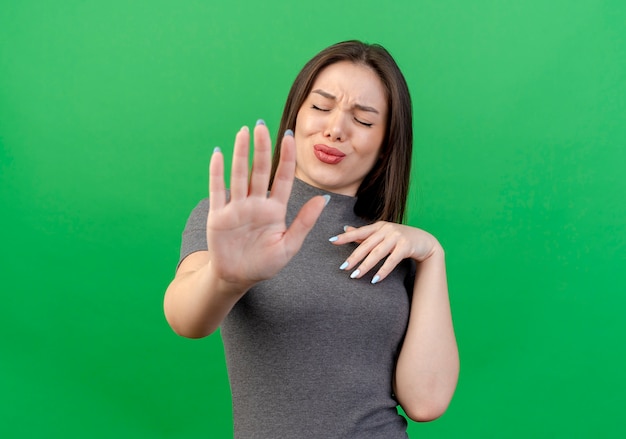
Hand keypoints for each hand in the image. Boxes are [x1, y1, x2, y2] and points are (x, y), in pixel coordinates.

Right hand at [206, 122, 327, 290]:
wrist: (237, 279)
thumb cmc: (265, 264)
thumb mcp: (289, 246)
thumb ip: (304, 222)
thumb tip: (323, 199)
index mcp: (275, 210)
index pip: (283, 178)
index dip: (286, 157)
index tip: (290, 136)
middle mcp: (256, 203)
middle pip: (260, 170)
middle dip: (261, 148)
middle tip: (261, 125)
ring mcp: (236, 207)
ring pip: (240, 175)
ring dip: (240, 153)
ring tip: (243, 132)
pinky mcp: (218, 215)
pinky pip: (217, 189)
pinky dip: (217, 172)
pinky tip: (219, 153)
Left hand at [329, 222, 441, 282]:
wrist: (425, 240)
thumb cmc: (400, 238)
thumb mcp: (382, 233)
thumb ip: (364, 233)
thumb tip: (345, 228)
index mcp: (379, 226)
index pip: (359, 232)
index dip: (346, 237)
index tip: (332, 241)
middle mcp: (387, 229)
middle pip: (367, 245)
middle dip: (354, 257)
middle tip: (343, 268)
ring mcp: (397, 237)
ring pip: (378, 253)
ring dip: (366, 265)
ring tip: (355, 276)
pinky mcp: (406, 246)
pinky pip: (392, 260)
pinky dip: (383, 270)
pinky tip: (375, 280)